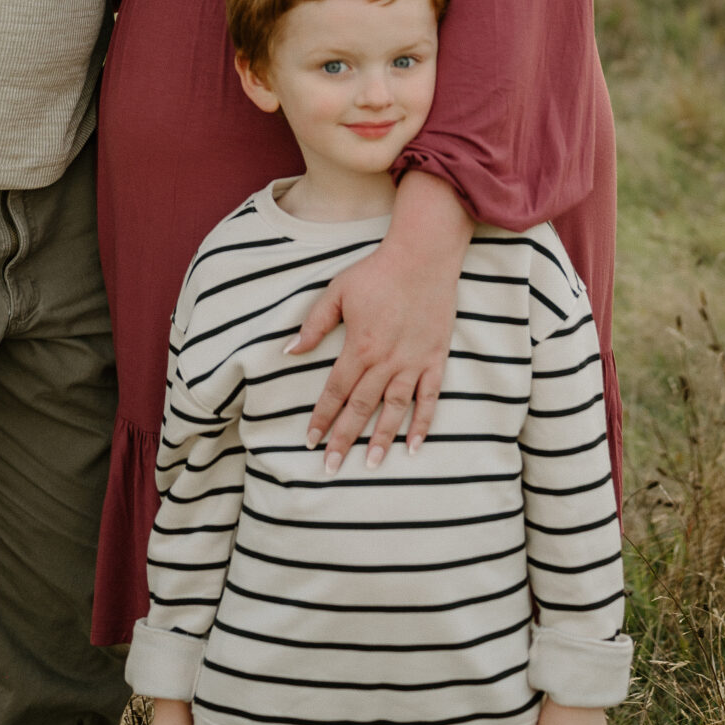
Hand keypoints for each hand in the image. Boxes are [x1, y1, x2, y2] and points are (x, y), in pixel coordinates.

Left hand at [288, 168, 468, 469]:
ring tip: (369, 464)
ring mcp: (413, 363)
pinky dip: (423, 424)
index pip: (335, 391)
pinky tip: (414, 447)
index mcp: (359, 346)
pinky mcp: (435, 359)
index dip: (322, 418)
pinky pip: (429, 399)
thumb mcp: (337, 292)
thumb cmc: (377, 272)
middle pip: (360, 408)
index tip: (310, 441)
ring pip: (394, 410)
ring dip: (380, 439)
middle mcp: (385, 361)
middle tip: (331, 467)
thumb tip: (289, 351)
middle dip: (343, 439)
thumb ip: (314, 324)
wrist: (423, 257)